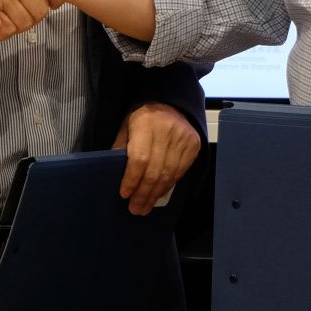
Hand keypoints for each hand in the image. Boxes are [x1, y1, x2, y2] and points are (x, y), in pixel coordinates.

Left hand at [114, 101, 200, 215]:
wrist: (170, 102)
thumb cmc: (143, 118)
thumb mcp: (126, 127)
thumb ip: (121, 148)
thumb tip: (116, 175)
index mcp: (145, 123)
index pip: (140, 158)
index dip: (132, 179)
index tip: (125, 194)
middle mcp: (167, 130)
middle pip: (155, 170)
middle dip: (143, 193)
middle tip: (135, 208)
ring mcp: (183, 138)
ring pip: (169, 174)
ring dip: (155, 194)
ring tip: (145, 206)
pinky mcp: (194, 145)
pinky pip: (180, 171)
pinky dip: (168, 186)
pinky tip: (159, 194)